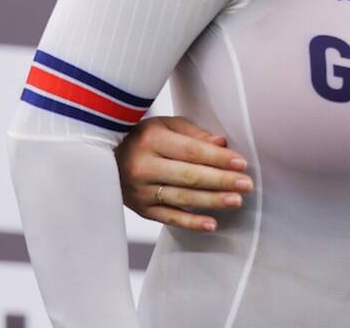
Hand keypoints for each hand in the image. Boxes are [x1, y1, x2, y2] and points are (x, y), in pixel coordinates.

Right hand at [115, 116, 252, 231]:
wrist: (102, 157)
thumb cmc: (144, 136)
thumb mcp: (166, 125)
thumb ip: (194, 134)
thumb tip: (221, 144)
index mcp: (151, 140)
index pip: (191, 151)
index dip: (218, 158)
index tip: (242, 163)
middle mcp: (143, 166)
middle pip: (189, 176)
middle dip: (221, 181)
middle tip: (247, 185)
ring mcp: (140, 190)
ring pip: (182, 198)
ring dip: (212, 201)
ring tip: (237, 201)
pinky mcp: (140, 209)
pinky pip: (169, 218)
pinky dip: (191, 222)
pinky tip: (212, 224)